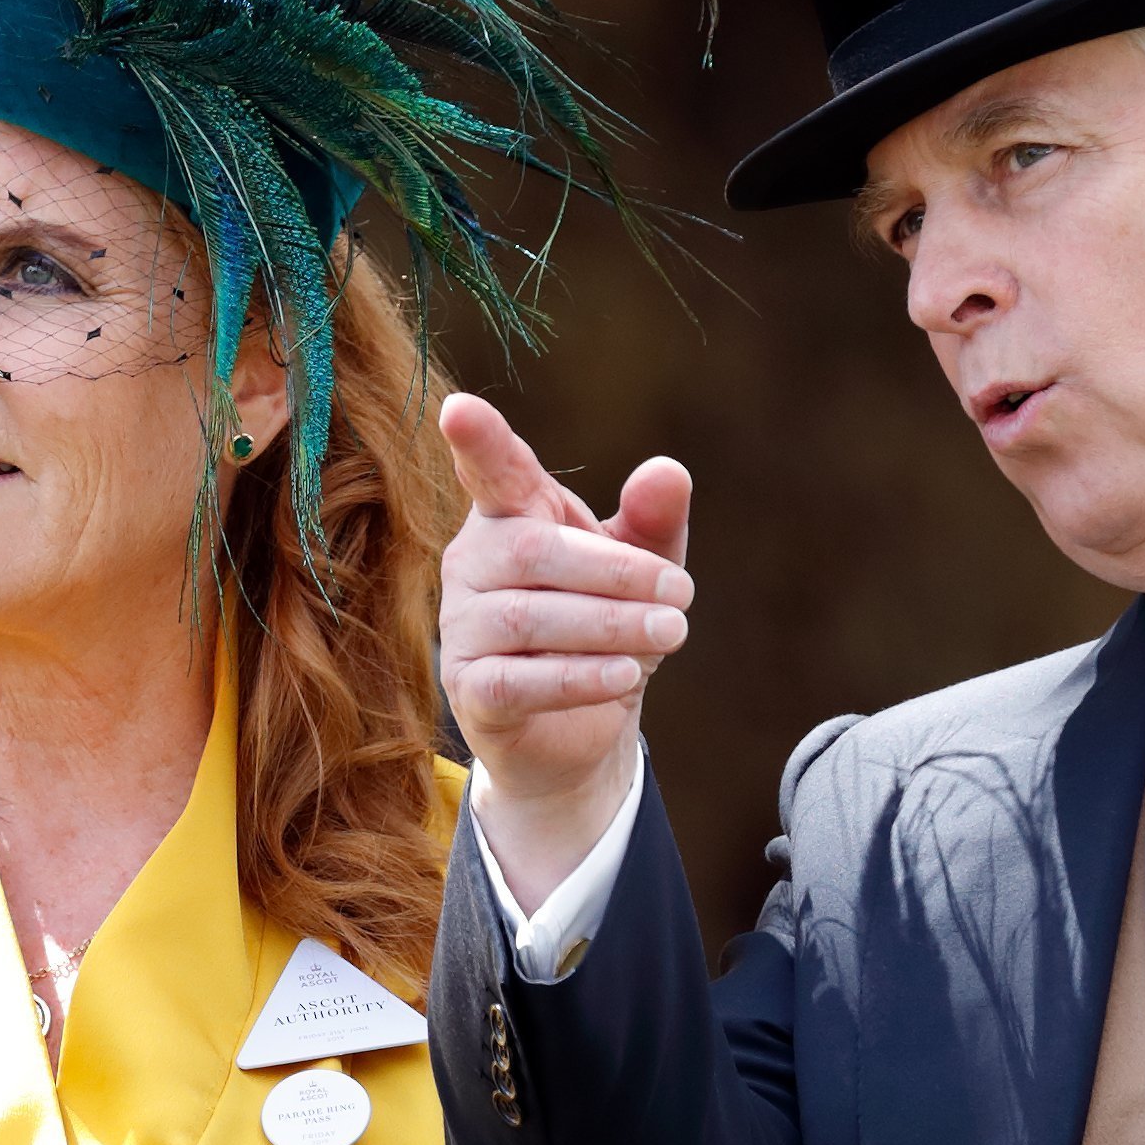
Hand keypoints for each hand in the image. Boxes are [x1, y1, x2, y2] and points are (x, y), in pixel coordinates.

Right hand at [437, 391, 692, 910]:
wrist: (579, 733)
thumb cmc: (603, 628)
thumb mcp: (642, 569)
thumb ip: (654, 521)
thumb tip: (668, 471)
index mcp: (509, 516)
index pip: (491, 472)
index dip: (478, 442)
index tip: (460, 411)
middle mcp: (471, 564)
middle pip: (532, 552)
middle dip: (615, 572)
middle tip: (683, 596)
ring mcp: (462, 629)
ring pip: (526, 617)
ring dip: (610, 624)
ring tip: (672, 633)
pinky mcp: (471, 693)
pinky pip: (517, 682)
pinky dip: (577, 677)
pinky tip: (624, 676)